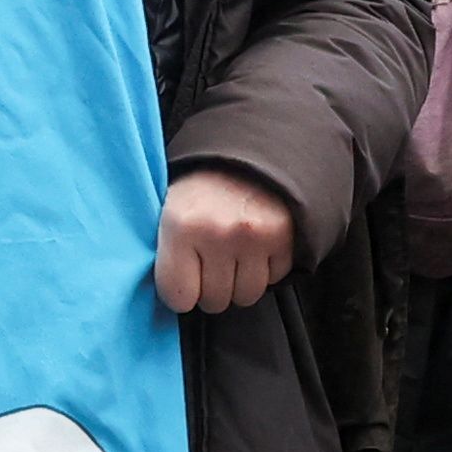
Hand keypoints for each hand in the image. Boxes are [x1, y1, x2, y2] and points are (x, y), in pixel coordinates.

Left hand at [154, 166, 299, 314]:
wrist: (251, 150)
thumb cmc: (203, 187)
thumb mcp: (170, 208)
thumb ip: (166, 251)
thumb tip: (172, 297)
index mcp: (180, 225)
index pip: (177, 297)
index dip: (181, 292)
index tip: (184, 278)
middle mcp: (217, 232)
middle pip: (214, 301)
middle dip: (212, 288)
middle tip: (211, 258)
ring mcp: (255, 237)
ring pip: (245, 295)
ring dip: (240, 281)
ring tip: (234, 252)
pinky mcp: (285, 238)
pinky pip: (274, 279)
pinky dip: (266, 268)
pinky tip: (256, 244)